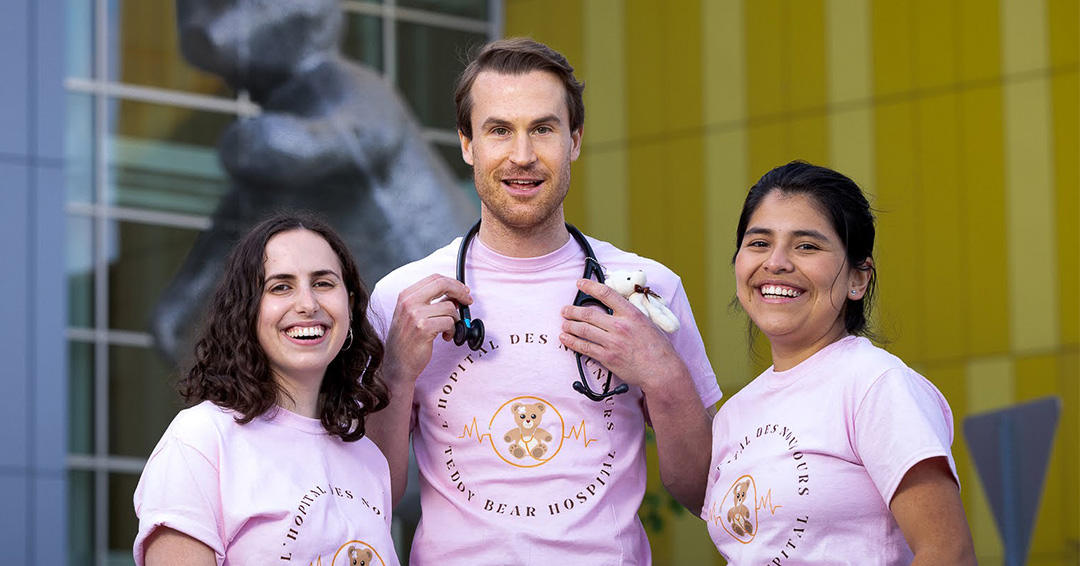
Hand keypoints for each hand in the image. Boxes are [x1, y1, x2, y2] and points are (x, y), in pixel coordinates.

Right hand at [383, 274, 470, 383]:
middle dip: (460, 292)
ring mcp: (415, 315)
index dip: (453, 283)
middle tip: (468, 301)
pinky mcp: (424, 328)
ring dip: (455, 319)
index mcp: (406, 296)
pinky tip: (446, 337)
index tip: (463, 291)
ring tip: (449, 329)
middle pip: (443, 284)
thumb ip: (431, 303)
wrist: (397, 365)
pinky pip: (449, 322)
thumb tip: (455, 296)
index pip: (435, 278)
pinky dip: (453, 330)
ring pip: (450, 307)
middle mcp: (408, 302)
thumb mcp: (413, 316)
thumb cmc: (407, 341)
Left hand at [559, 278, 684, 392]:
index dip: (590, 286)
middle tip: (565, 310)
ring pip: (583, 330)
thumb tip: (617, 306)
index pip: (606, 294)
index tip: (580, 283)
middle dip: (572, 310)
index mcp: (631, 314)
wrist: (661, 371)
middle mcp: (620, 326)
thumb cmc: (657, 348)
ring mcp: (612, 342)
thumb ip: (631, 314)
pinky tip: (565, 339)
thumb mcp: (648, 323)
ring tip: (564, 324)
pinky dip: (572, 342)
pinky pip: (585, 348)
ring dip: (569, 325)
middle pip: (588, 313)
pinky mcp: (607, 358)